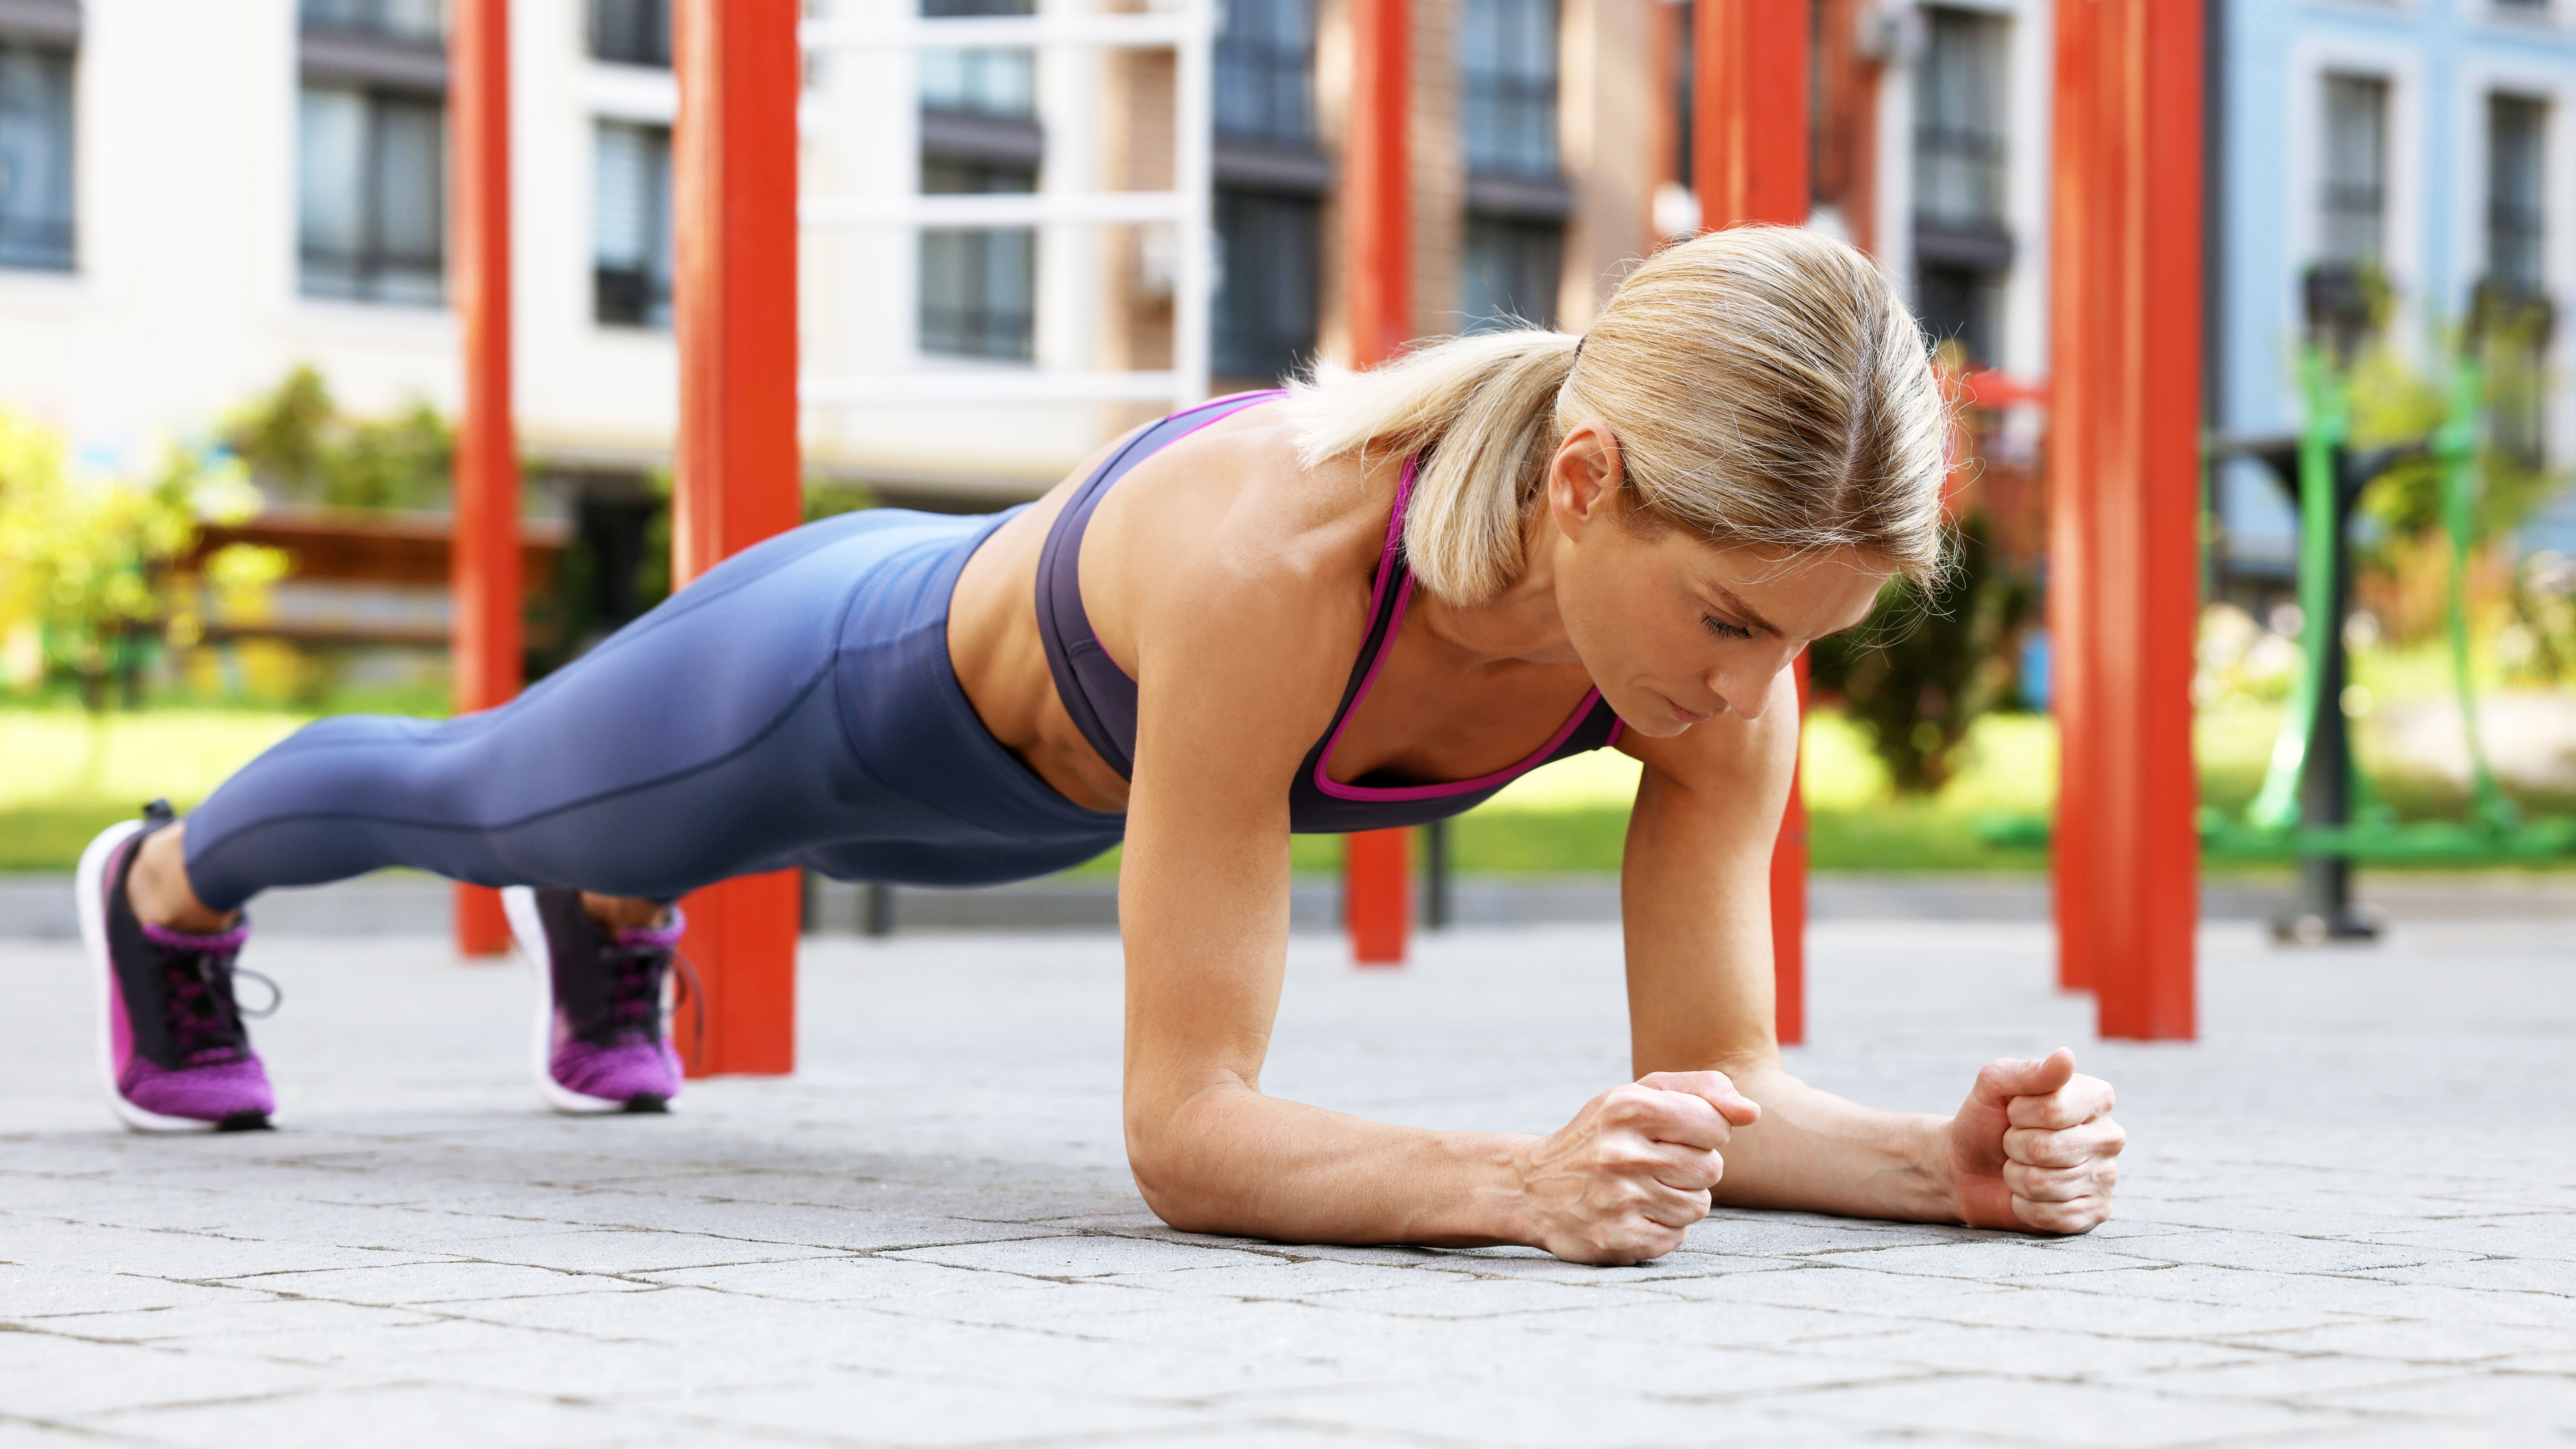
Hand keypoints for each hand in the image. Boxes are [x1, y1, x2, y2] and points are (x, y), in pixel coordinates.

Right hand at [1513, 1072, 1761, 1263]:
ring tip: (1644, 1190)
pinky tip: (1634, 1214)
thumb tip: (1753, 1113)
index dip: (1705, 1132)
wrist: (1533, 1187)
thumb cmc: (1601, 1136)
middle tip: (1654, 1165)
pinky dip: (1663, 1228)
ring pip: (1699, 1206)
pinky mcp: (1616, 1239)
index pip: (1715, 1125)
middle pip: (1711, 1169)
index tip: (1677, 1135)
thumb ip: (1701, 1091)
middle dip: (1692, 1168)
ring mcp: (1618, 1199)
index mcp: (1629, 1106)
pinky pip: (1677, 1237)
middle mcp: (1622, 1152)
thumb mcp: (1638, 1095)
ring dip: (1680, 1200)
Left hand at [1946, 1048, 2122, 1233]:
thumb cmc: (1988, 1119)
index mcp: (2096, 1098)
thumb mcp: (1995, 1085)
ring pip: (2045, 1185)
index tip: (2014, 1112)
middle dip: (2014, 1147)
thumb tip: (2066, 1057)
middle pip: (2047, 1149)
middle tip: (2014, 1143)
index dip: (2019, 1113)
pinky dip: (2025, 1206)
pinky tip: (2027, 1194)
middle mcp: (2110, 1137)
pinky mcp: (2094, 1214)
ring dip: (2016, 1177)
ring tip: (2020, 1166)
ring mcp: (2106, 1178)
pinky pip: (2051, 1216)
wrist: (1969, 1166)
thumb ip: (2028, 1071)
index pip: (2054, 1110)